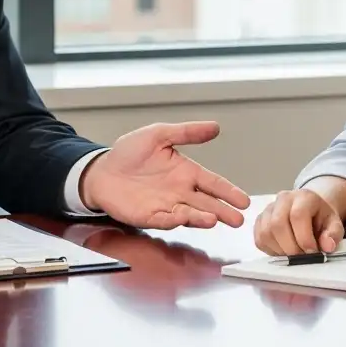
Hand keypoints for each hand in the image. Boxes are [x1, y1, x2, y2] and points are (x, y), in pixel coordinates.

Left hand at [79, 121, 250, 229]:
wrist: (101, 170)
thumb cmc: (129, 153)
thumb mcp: (158, 135)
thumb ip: (186, 132)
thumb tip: (215, 126)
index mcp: (185, 172)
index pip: (213, 183)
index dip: (229, 192)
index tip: (244, 200)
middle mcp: (179, 191)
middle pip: (207, 203)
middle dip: (223, 212)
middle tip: (238, 220)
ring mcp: (165, 205)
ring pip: (189, 214)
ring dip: (201, 217)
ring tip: (214, 219)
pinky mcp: (149, 216)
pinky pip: (165, 219)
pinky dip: (175, 220)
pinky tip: (183, 217)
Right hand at [254, 189, 344, 255]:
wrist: (311, 212)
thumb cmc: (321, 219)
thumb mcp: (334, 224)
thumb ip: (333, 234)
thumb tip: (327, 246)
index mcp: (304, 197)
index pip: (298, 215)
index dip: (304, 238)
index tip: (312, 252)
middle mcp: (283, 199)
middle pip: (278, 223)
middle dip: (290, 247)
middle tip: (302, 258)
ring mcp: (269, 209)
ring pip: (266, 232)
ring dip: (280, 250)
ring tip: (294, 255)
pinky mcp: (260, 220)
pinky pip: (259, 238)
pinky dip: (271, 250)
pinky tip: (284, 251)